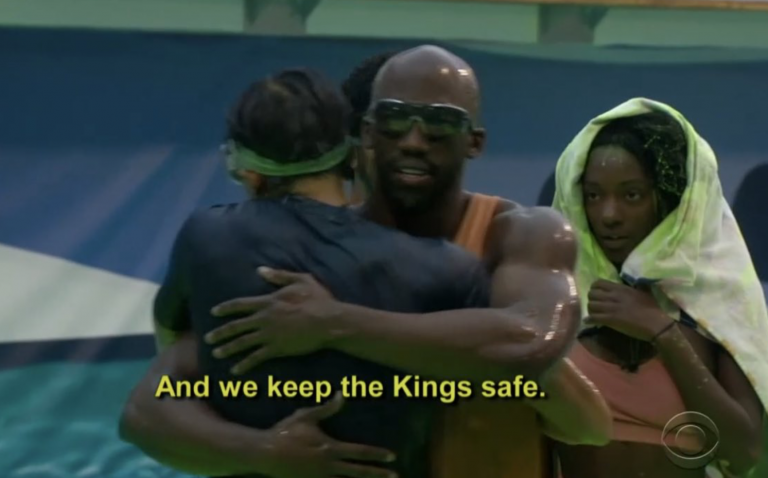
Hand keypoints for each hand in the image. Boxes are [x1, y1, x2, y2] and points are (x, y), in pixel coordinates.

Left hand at [205, 267, 339, 373]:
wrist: (329, 321)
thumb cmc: (318, 299)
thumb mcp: (301, 280)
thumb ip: (279, 275)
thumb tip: (260, 270)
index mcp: (268, 302)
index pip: (240, 305)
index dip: (226, 308)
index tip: (213, 312)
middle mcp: (264, 318)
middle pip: (236, 326)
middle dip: (220, 333)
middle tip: (207, 339)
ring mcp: (269, 335)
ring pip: (242, 343)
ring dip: (227, 349)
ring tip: (216, 354)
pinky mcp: (277, 349)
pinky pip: (256, 358)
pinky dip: (244, 365)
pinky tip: (235, 370)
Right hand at [264, 392, 396, 477]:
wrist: (265, 453)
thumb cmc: (286, 432)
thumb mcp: (306, 417)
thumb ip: (326, 408)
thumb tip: (342, 394)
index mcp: (330, 448)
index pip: (359, 452)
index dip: (377, 454)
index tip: (392, 456)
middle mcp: (328, 466)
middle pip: (358, 472)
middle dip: (377, 474)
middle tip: (395, 475)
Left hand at [585, 279, 672, 341]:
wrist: (657, 323)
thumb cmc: (654, 308)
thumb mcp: (642, 292)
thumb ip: (632, 288)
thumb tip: (632, 285)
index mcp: (621, 288)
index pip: (598, 282)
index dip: (594, 288)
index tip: (596, 293)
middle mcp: (614, 296)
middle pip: (592, 294)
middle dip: (591, 299)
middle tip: (595, 305)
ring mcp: (612, 308)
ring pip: (591, 305)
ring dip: (590, 310)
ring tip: (593, 314)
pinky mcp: (611, 320)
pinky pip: (594, 318)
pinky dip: (589, 320)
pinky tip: (589, 321)